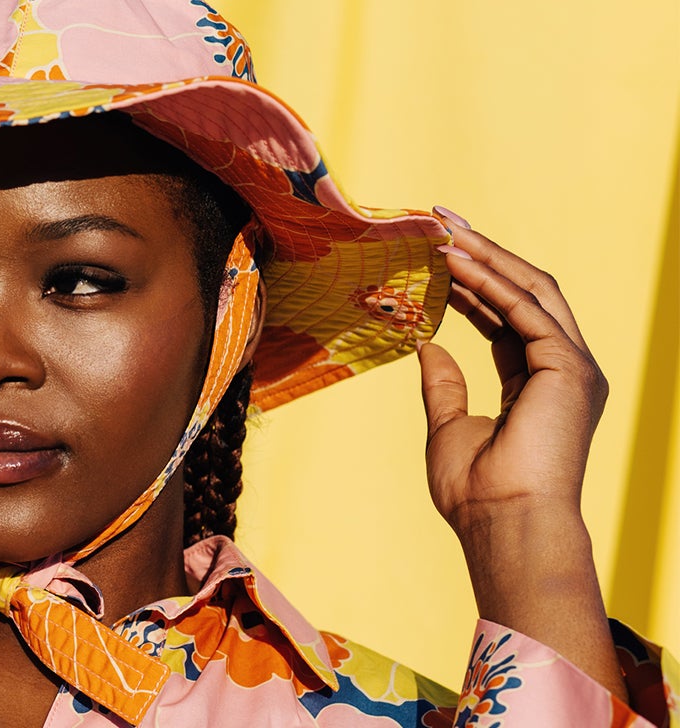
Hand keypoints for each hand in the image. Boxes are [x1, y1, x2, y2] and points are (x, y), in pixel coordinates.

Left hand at [418, 219, 606, 531]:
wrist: (504, 524)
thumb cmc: (476, 491)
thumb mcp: (449, 426)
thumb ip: (443, 384)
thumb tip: (426, 344)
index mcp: (538, 384)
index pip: (506, 318)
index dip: (473, 283)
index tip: (436, 256)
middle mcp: (562, 370)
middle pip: (524, 293)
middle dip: (483, 254)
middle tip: (441, 221)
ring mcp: (572, 367)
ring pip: (532, 290)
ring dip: (487, 256)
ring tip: (445, 229)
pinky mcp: (569, 367)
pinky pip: (528, 309)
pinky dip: (492, 281)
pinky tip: (457, 262)